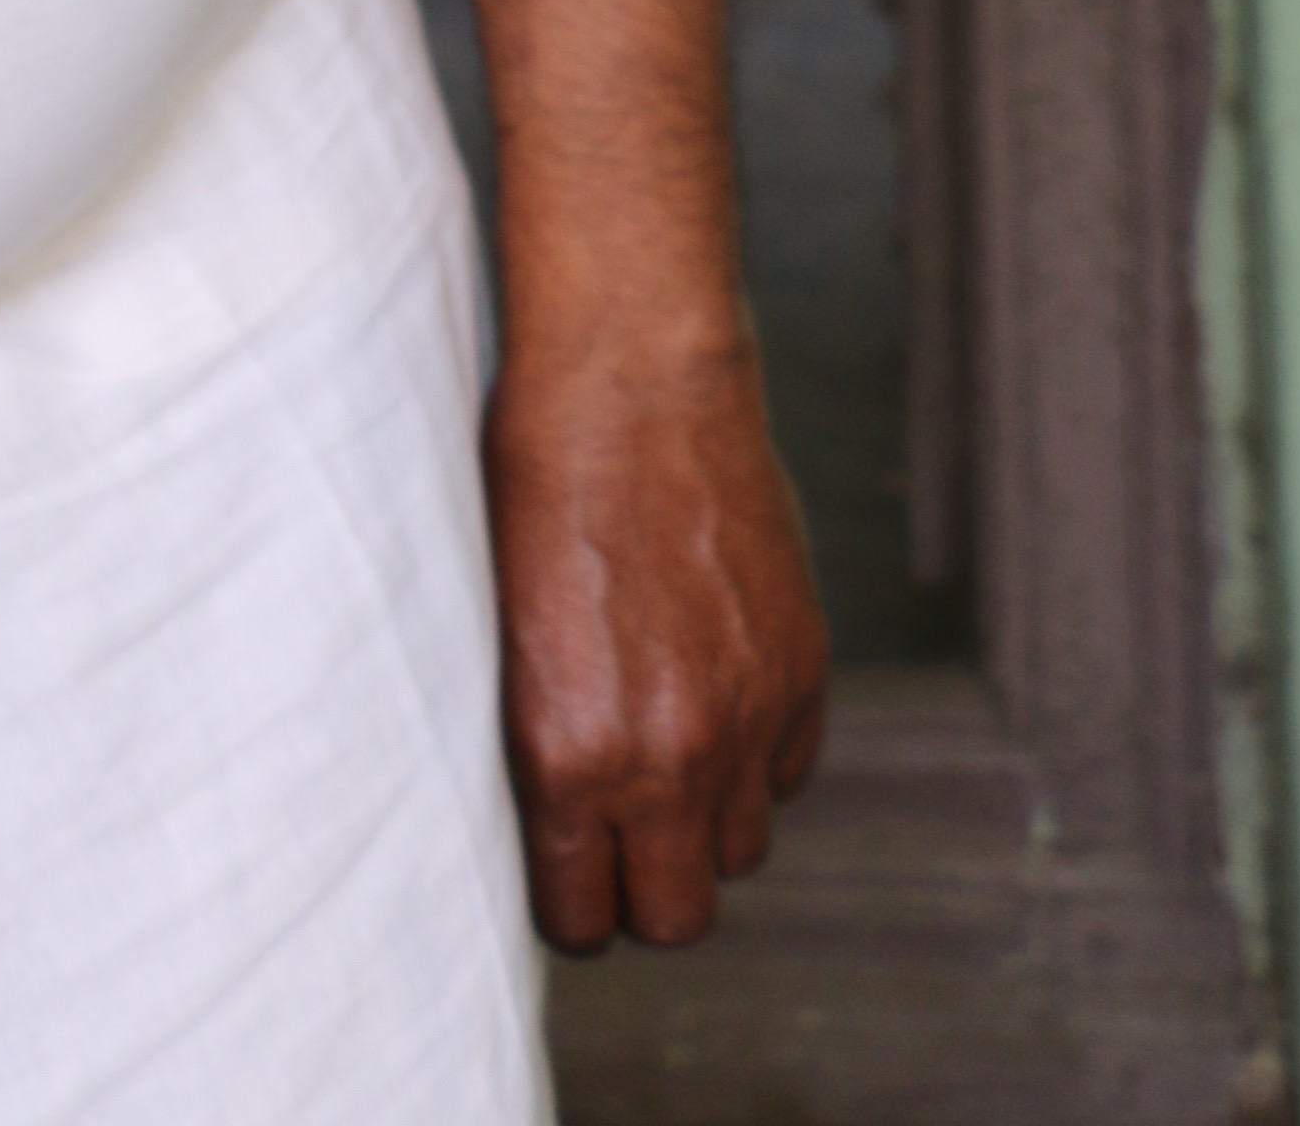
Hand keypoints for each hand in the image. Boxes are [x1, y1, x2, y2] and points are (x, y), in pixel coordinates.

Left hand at [485, 329, 829, 950]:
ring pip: (739, 849)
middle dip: (643, 883)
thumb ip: (536, 745)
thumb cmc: (533, 484)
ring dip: (704, 818)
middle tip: (618, 826)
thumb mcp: (497, 633)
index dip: (570, 899)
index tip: (564, 865)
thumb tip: (554, 822)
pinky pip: (788, 772)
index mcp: (568, 755)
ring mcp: (745, 717)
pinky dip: (757, 753)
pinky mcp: (802, 669)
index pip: (581, 919)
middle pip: (675, 916)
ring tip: (662, 741)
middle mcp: (665, 757)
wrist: (628, 379)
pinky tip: (710, 687)